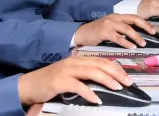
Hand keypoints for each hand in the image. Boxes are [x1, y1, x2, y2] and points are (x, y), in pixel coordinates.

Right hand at [18, 55, 132, 104]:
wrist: (30, 85)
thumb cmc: (51, 82)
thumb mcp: (70, 75)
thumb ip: (85, 75)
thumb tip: (105, 81)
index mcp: (78, 59)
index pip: (101, 60)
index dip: (116, 68)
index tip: (128, 76)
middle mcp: (73, 61)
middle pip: (99, 64)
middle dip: (116, 73)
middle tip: (128, 82)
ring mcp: (66, 70)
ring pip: (91, 72)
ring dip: (106, 80)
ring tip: (117, 88)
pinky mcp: (59, 81)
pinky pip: (78, 86)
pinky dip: (89, 92)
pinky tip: (96, 99)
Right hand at [73, 14, 155, 48]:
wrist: (81, 34)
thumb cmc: (96, 33)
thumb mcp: (110, 28)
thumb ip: (121, 30)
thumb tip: (135, 37)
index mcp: (117, 16)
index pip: (134, 17)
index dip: (145, 23)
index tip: (154, 30)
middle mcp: (114, 18)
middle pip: (133, 19)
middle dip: (145, 26)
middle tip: (153, 33)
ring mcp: (108, 24)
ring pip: (127, 28)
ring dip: (136, 36)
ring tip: (143, 43)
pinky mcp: (103, 32)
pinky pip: (117, 37)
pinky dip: (126, 42)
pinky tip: (131, 47)